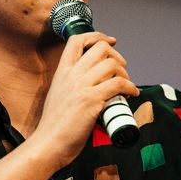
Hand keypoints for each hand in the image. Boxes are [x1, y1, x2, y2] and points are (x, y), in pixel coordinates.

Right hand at [33, 31, 138, 167]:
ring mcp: (82, 86)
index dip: (97, 36)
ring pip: (112, 64)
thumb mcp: (59, 95)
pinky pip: (118, 84)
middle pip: (100, 48)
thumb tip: (93, 83)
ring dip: (125, 74)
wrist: (48, 143)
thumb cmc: (54, 125)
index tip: (110, 41)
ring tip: (127, 85)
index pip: (77, 40)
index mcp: (62, 72)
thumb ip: (72, 85)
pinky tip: (131, 94)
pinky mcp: (92, 100)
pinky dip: (130, 87)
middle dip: (117, 56)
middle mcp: (72, 75)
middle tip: (122, 71)